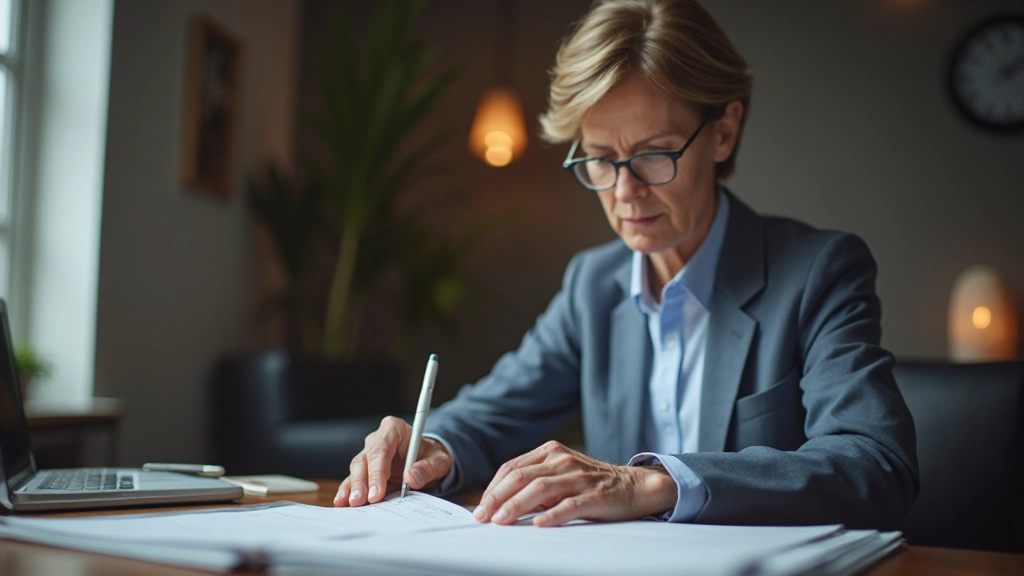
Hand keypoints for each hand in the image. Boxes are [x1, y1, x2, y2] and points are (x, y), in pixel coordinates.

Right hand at [333, 416, 451, 506]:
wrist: (428, 459)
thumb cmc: (431, 456)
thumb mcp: (438, 460)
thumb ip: (427, 468)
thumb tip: (411, 478)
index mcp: (394, 429)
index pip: (381, 449)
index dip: (377, 472)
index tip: (377, 493)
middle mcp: (377, 439)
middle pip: (365, 459)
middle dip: (361, 482)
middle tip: (360, 501)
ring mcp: (369, 454)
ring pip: (356, 469)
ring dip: (353, 488)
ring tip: (352, 504)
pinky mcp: (366, 469)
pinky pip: (354, 479)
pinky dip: (349, 490)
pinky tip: (343, 502)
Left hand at [472, 441, 677, 526]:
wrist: (633, 486)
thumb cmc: (590, 484)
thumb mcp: (559, 476)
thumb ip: (533, 483)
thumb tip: (499, 504)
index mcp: (550, 451)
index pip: (512, 467)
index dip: (493, 488)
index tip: (480, 508)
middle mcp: (562, 460)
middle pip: (521, 476)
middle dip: (497, 497)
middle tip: (483, 516)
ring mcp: (579, 476)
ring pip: (540, 488)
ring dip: (516, 505)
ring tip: (501, 521)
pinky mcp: (595, 495)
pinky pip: (570, 504)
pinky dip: (552, 514)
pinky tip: (538, 523)